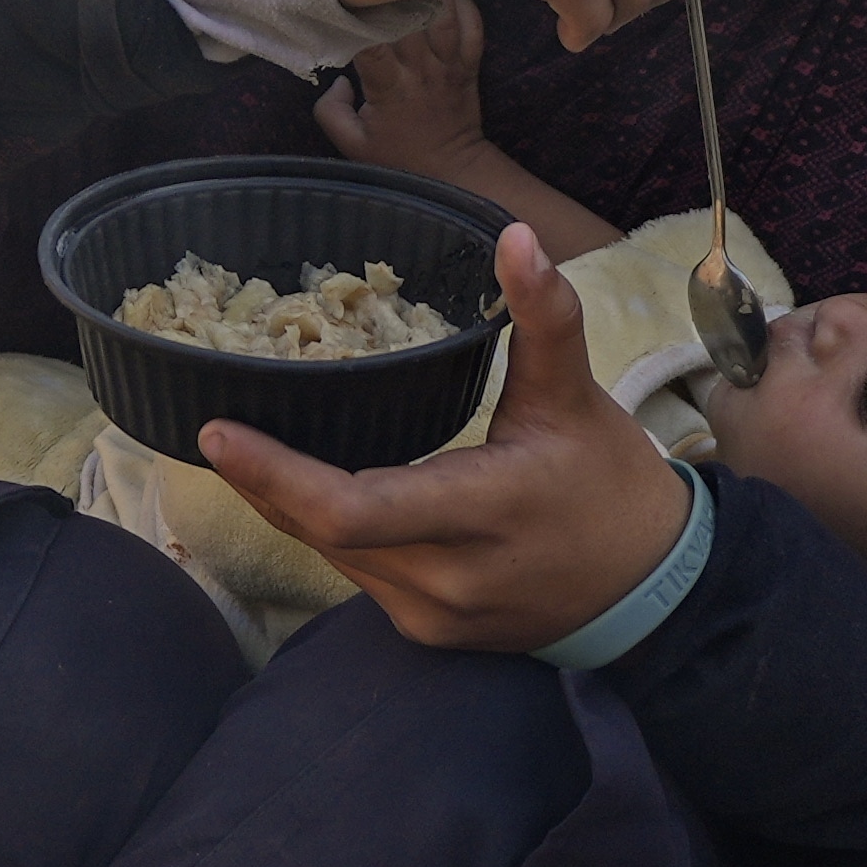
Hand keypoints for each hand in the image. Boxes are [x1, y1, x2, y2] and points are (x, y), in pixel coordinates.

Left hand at [208, 227, 692, 652]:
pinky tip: (313, 492)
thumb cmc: (609, 483)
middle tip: (220, 426)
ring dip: (291, 505)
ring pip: (332, 555)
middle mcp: (446, 577)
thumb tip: (516, 234)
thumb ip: (542, 315)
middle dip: (265, 479)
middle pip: (322, 529)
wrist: (649, 593)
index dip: (274, 473)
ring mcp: (432, 614)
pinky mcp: (426, 632)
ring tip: (251, 450)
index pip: (350, 508)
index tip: (216, 432)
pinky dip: (332, 532)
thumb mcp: (575, 394)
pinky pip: (357, 575)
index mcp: (481, 511)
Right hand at [313, 0, 492, 177]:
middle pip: (409, 18)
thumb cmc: (398, 157)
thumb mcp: (351, 144)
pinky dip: (465, 6)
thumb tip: (336, 77)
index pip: (370, 42)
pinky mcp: (469, 65)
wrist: (452, 172)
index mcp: (388, 88)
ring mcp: (448, 66)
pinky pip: (473, 28)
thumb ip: (329, 110)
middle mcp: (420, 71)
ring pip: (445, 16)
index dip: (357, 15)